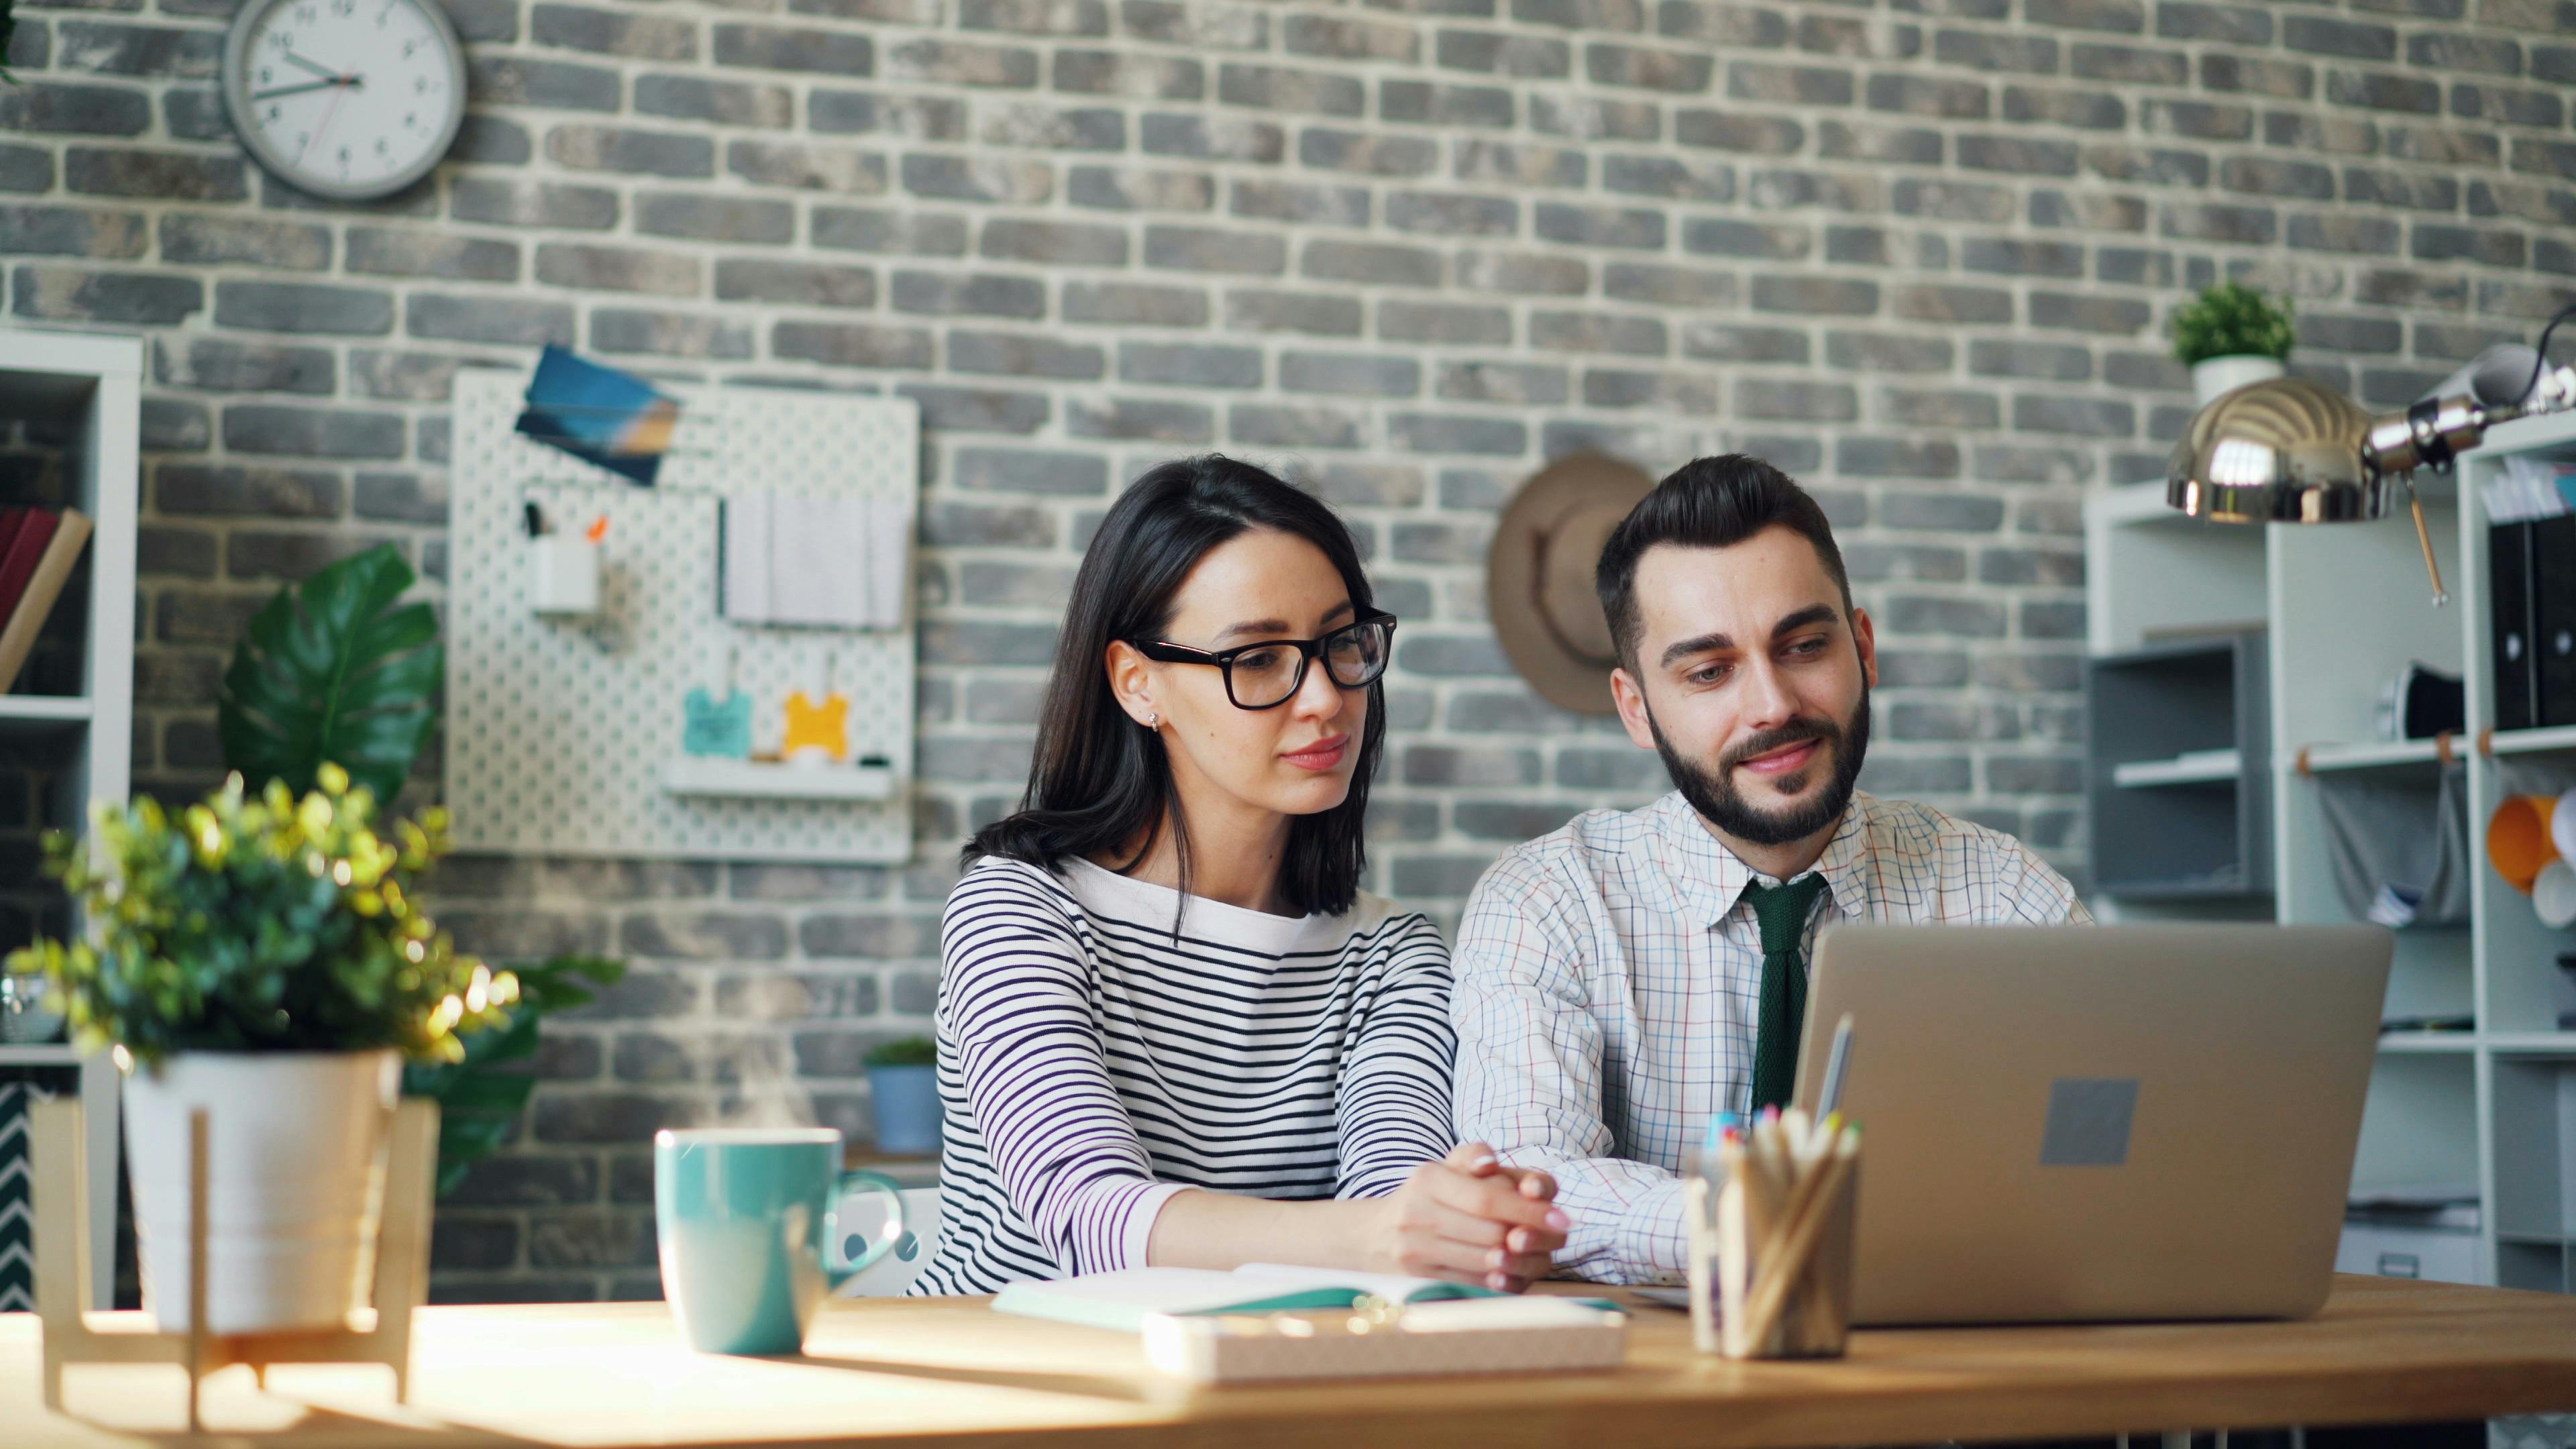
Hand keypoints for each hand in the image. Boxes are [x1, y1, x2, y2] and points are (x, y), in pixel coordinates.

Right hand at [1370, 1141, 1569, 1291]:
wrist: (1372, 1236)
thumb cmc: (1428, 1197)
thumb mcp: (1446, 1168)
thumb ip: (1474, 1156)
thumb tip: (1490, 1162)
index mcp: (1428, 1179)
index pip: (1487, 1198)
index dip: (1529, 1211)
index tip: (1562, 1219)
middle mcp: (1416, 1214)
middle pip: (1490, 1233)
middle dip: (1531, 1238)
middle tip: (1557, 1240)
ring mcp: (1413, 1251)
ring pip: (1482, 1263)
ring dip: (1519, 1263)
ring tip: (1539, 1256)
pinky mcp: (1416, 1280)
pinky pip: (1469, 1285)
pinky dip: (1497, 1283)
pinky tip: (1511, 1275)